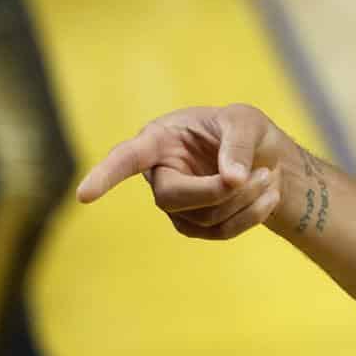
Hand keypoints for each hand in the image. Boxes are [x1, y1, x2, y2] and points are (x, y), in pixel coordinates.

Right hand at [76, 103, 293, 239]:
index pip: (127, 158)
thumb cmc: (244, 131)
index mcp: (159, 140)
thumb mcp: (244, 122)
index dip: (106, 175)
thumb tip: (232, 180)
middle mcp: (159, 174)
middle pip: (171, 197)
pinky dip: (251, 215)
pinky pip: (220, 232)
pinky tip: (269, 194)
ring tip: (269, 175)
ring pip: (203, 218)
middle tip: (255, 176)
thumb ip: (236, 145)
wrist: (264, 158)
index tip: (85, 195)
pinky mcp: (195, 226)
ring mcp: (175, 205)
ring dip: (244, 200)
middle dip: (215, 192)